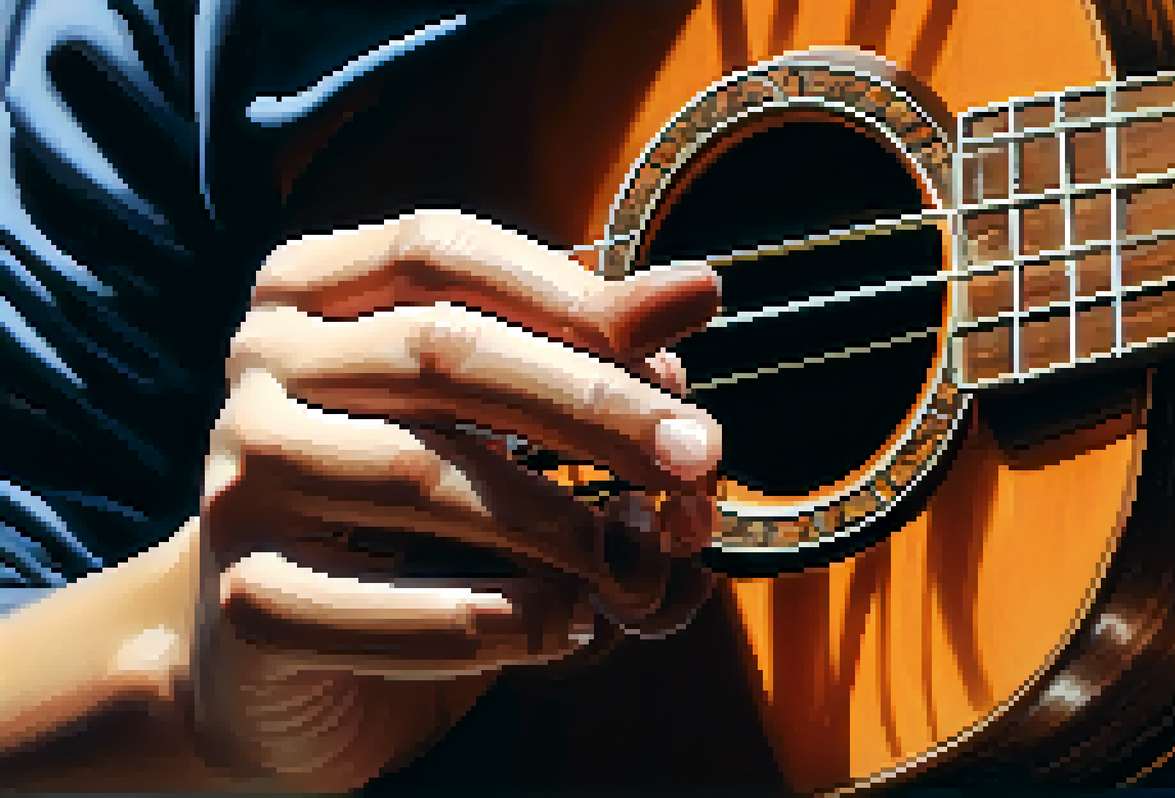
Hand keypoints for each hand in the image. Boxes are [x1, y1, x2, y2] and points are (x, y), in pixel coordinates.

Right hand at [190, 210, 722, 789]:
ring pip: (420, 475)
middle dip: (592, 404)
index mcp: (310, 292)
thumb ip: (588, 350)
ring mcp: (238, 483)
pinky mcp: (248, 603)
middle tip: (700, 458)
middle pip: (439, 353)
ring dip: (560, 524)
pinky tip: (571, 629)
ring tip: (641, 561)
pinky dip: (500, 621)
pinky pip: (388, 608)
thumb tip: (698, 287)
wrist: (297, 662)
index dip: (570, 294)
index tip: (689, 346)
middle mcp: (258, 369)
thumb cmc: (423, 514)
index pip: (440, 250)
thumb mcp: (502, 417)